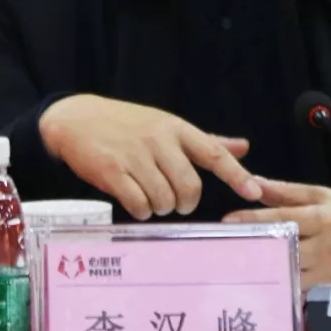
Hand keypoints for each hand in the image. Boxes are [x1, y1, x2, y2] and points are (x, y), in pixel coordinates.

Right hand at [39, 94, 261, 219]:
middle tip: (176, 203)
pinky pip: (138, 205)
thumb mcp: (167, 125)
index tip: (255, 192)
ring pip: (164, 200)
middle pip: (190, 187)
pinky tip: (136, 204)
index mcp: (176, 128)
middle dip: (185, 203)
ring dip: (160, 208)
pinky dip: (141, 212)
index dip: (236, 174)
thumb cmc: (127, 124)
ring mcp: (135, 156)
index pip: (214, 152)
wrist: (75, 118)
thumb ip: (206, 141)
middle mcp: (159, 141)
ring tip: (151, 200)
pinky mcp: (112, 172)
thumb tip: (244, 147)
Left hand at [223, 178, 330, 288]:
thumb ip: (288, 192)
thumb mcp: (324, 197)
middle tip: (223, 253)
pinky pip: (302, 297)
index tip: (228, 222)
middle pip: (281, 250)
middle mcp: (322, 246)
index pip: (281, 219)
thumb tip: (256, 183)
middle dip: (253, 251)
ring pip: (289, 276)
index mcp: (320, 218)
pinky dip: (283, 297)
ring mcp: (327, 273)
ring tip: (236, 275)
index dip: (253, 220)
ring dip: (264, 276)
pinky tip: (263, 297)